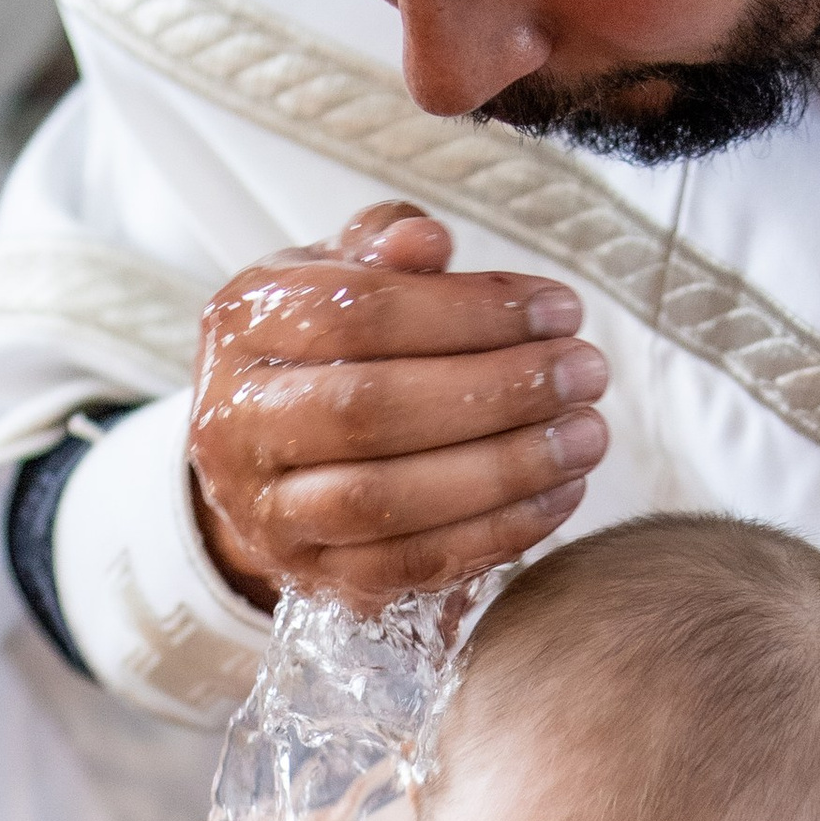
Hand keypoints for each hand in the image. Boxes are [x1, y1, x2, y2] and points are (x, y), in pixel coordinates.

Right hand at [189, 200, 607, 608]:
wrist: (269, 453)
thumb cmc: (325, 343)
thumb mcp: (340, 272)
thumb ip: (384, 246)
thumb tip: (428, 242)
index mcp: (241, 324)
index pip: (355, 313)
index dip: (469, 312)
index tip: (560, 310)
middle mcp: (234, 423)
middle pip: (368, 410)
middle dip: (495, 391)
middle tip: (584, 374)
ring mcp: (267, 512)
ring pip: (384, 499)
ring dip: (503, 469)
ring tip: (586, 437)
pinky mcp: (313, 578)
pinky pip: (407, 565)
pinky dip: (494, 533)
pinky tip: (560, 495)